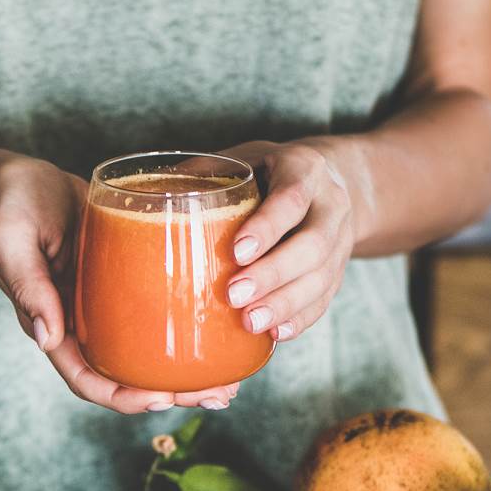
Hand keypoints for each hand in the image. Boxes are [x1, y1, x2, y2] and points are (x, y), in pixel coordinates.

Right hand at [0, 152, 238, 413]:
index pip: (88, 379)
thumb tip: (48, 340)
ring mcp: (107, 304)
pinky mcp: (127, 277)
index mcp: (53, 326)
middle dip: (173, 393)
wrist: (24, 179)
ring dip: (188, 370)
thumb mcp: (11, 242)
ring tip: (231, 377)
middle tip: (219, 396)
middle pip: (129, 375)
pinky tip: (221, 322)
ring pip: (149, 350)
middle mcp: (84, 324)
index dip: (123, 398)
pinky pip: (159, 311)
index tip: (161, 400)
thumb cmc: (12, 207)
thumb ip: (27, 287)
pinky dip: (188, 323)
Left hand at [220, 140, 354, 340]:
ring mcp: (341, 240)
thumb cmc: (272, 170)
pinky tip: (276, 333)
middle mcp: (331, 205)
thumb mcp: (246, 157)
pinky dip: (300, 318)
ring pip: (323, 277)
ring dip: (286, 304)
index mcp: (305, 169)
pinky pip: (326, 298)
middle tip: (234, 295)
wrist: (332, 179)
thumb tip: (148, 194)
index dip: (267, 227)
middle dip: (273, 274)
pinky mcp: (339, 269)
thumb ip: (207, 172)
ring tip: (250, 322)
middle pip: (313, 245)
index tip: (236, 252)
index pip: (292, 198)